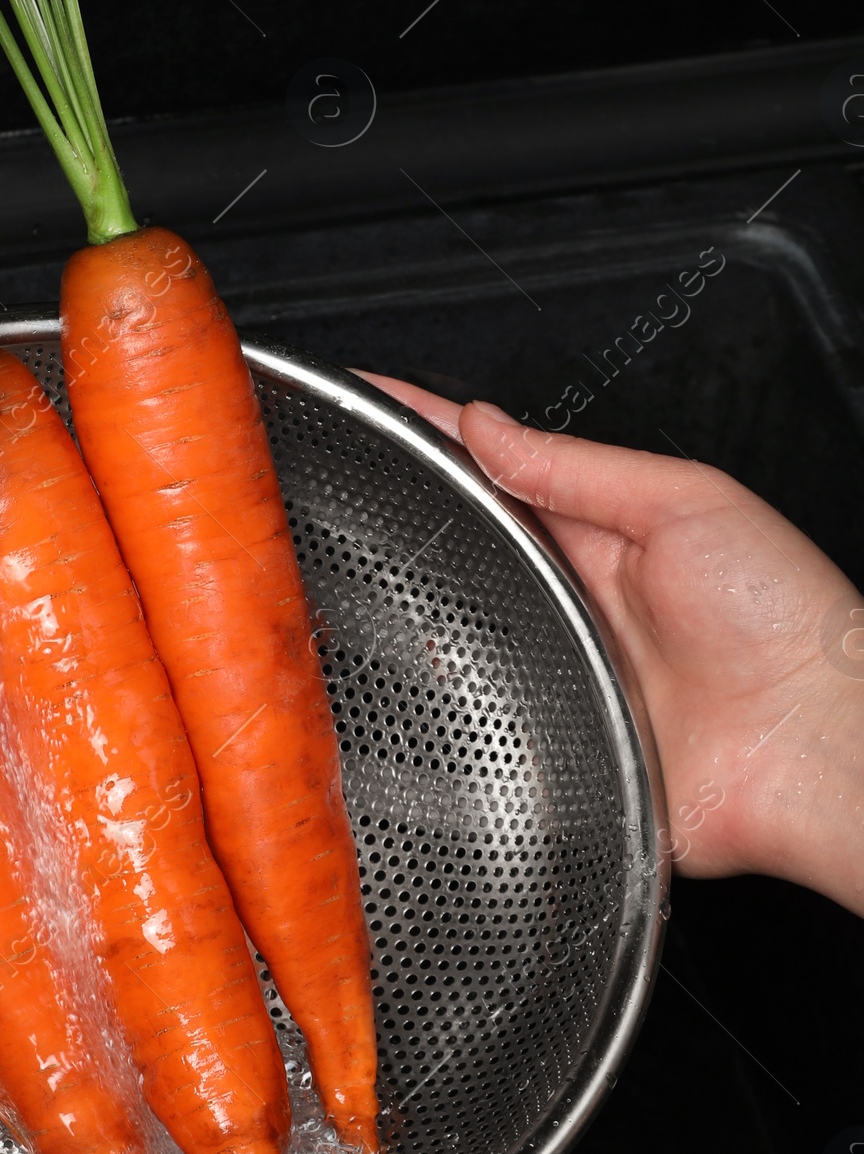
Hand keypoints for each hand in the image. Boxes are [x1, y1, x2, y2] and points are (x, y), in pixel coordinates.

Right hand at [359, 377, 863, 914]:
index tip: (361, 402)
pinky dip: (438, 705)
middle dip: (397, 518)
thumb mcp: (685, 502)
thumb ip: (577, 465)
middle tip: (339, 484)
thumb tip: (485, 422)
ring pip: (449, 635)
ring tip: (352, 573)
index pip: (492, 468)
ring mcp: (556, 674)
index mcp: (600, 532)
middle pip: (458, 550)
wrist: (820, 750)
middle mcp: (570, 604)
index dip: (425, 431)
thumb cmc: (791, 622)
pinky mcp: (549, 749)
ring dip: (406, 611)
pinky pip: (473, 725)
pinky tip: (402, 681)